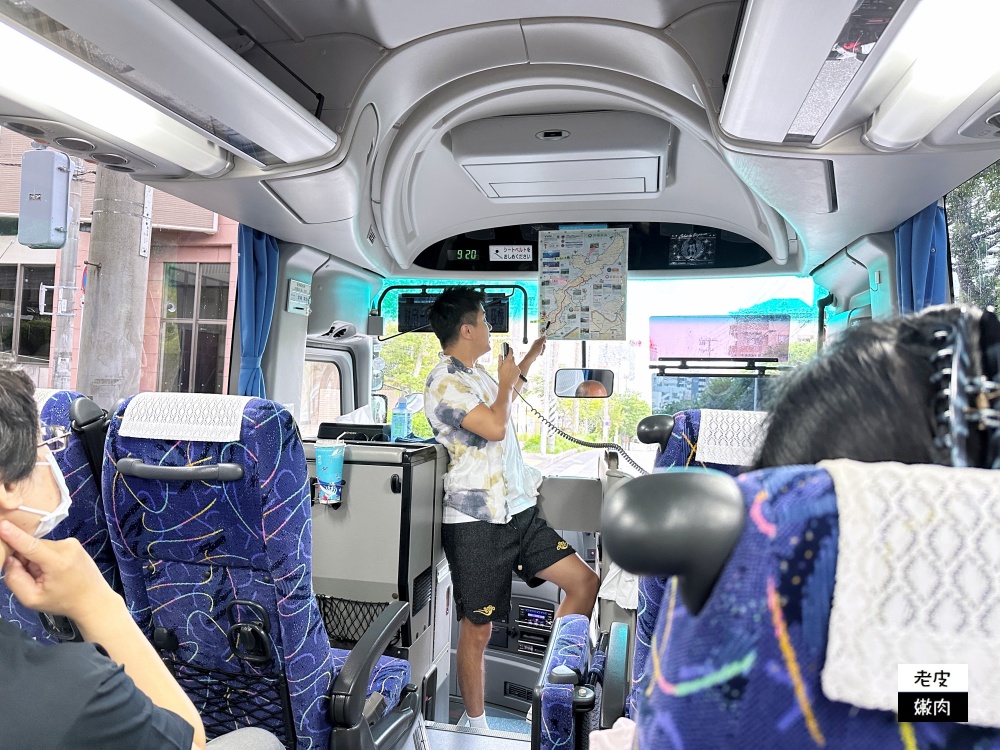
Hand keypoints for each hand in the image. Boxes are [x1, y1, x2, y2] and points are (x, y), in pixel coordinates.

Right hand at [0, 520, 118, 622]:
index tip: (2, 525)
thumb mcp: (32, 599)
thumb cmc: (63, 601)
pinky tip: (54, 570)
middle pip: (31, 546)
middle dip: (25, 559)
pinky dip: (45, 557)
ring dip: (35, 559)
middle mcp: (66, 546)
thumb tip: (9, 559)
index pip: (31, 545)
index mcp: (57, 562)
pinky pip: (49, 546)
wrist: (94, 599)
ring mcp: (71, 542)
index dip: (14, 535)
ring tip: (47, 576)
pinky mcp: (73, 542)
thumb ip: (15, 579)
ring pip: (39, 546)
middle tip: (34, 578)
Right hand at [498, 346, 521, 390]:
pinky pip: (517, 368)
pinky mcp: (519, 371)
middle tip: (506, 364)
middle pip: (512, 358)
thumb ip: (500, 360)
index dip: (510, 349)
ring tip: (508, 372)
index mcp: (508, 361)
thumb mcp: (499, 368)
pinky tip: (511, 374)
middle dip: (510, 360)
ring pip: (514, 364)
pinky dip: (514, 370)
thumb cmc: (502, 377)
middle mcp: (513, 363)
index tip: (509, 348)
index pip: (510, 352)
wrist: (506, 384)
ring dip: (512, 366)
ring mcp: (517, 367)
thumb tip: (500, 355)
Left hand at [521, 334, 545, 366]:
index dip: (544, 341)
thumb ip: (543, 340)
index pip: (541, 339)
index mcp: (536, 341)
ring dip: (542, 350)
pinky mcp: (536, 351)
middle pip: (542, 344)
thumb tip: (545, 336)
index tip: (545, 343)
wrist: (531, 357)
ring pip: (542, 348)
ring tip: (540, 352)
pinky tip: (539, 354)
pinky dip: (541, 353)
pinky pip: (540, 351)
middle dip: (544, 347)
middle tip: (542, 348)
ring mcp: (536, 348)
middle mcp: (536, 344)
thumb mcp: (540, 344)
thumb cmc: (535, 350)